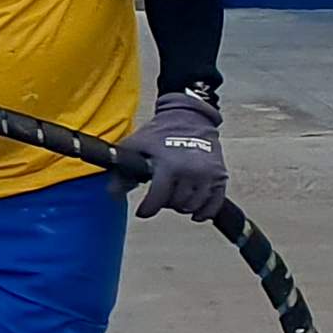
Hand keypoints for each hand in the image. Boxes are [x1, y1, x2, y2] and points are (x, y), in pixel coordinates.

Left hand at [123, 86, 226, 219]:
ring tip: (174, 198)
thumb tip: (112, 193)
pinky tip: (196, 214)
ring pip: (193, 206)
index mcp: (170, 165)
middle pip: (176, 203)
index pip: (158, 199)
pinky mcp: (221, 176)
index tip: (142, 212)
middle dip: (164, 203)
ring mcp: (209, 175)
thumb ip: (122, 170)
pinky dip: (205, 212)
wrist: (189, 117)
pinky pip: (215, 204)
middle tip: (160, 197)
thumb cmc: (160, 132)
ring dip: (182, 206)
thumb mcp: (136, 146)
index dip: (147, 209)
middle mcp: (192, 171)